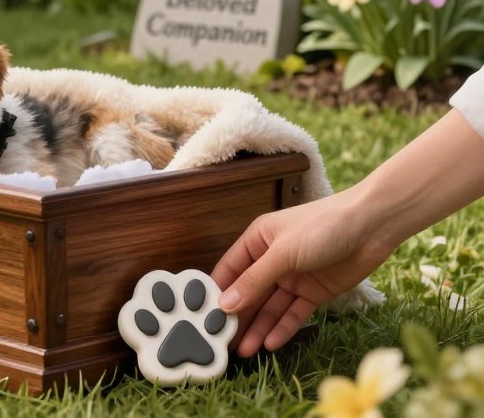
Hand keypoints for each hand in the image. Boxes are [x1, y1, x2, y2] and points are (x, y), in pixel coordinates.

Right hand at [211, 187, 394, 356]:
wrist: (372, 227)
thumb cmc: (322, 227)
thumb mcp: (283, 253)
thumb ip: (254, 281)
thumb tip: (225, 304)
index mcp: (257, 241)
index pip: (230, 270)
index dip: (218, 292)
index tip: (205, 317)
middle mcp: (272, 260)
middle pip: (250, 293)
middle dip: (238, 316)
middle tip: (223, 342)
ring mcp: (293, 277)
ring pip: (270, 307)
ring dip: (258, 328)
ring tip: (244, 351)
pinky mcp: (314, 293)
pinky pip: (294, 313)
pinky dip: (283, 328)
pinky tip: (271, 343)